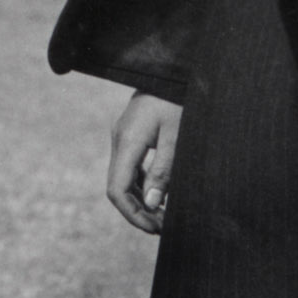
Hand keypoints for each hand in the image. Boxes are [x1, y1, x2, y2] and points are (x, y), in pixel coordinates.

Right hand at [106, 92, 179, 234]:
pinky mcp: (132, 135)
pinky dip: (143, 185)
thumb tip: (153, 204)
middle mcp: (120, 139)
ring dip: (141, 200)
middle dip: (139, 211)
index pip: (117, 189)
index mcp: (127, 140)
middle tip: (165, 228)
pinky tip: (161, 196)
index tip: (155, 229)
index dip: (133, 214)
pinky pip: (131, 167)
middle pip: (119, 187)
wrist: (174, 68)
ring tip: (165, 217)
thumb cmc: (180, 99)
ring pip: (124, 179)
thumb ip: (164, 170)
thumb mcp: (177, 135)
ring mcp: (124, 136)